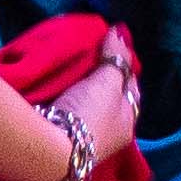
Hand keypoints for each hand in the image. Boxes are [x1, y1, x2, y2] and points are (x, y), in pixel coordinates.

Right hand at [49, 48, 139, 173]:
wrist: (49, 148)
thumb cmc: (89, 115)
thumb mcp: (108, 82)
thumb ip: (116, 58)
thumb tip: (119, 32)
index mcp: (127, 123)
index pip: (131, 89)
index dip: (124, 66)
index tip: (114, 47)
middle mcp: (107, 133)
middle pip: (106, 97)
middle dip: (99, 76)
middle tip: (90, 52)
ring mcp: (82, 136)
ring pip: (84, 103)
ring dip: (78, 86)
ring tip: (71, 62)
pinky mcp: (58, 136)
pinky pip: (64, 107)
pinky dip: (61, 93)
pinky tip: (55, 80)